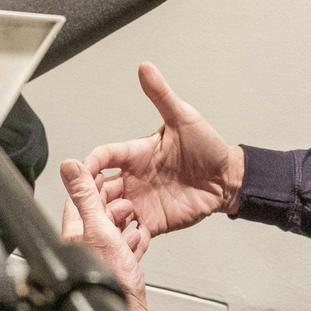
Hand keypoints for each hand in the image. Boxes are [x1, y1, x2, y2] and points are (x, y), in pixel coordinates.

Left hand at [60, 160, 159, 310]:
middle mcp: (83, 246)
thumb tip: (70, 167)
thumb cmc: (110, 280)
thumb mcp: (99, 228)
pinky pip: (123, 250)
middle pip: (97, 216)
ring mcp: (100, 259)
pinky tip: (138, 238)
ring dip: (124, 221)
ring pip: (111, 232)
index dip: (91, 185)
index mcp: (73, 234)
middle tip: (124, 194)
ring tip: (133, 214)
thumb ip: (86, 197)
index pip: (77, 201)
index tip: (103, 173)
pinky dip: (132, 240)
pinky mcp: (116, 270)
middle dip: (112, 203)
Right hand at [80, 63, 244, 237]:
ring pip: (110, 212)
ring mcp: (140, 201)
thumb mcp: (184, 118)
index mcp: (135, 153)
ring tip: (103, 227)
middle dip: (89, 196)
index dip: (91, 162)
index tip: (82, 169)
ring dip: (103, 219)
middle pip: (99, 188)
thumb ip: (162, 95)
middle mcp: (132, 178)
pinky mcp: (151, 221)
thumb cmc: (207, 146)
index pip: (105, 156)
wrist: (228, 179)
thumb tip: (146, 67)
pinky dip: (122, 239)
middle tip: (87, 205)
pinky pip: (130, 232)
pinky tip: (118, 244)